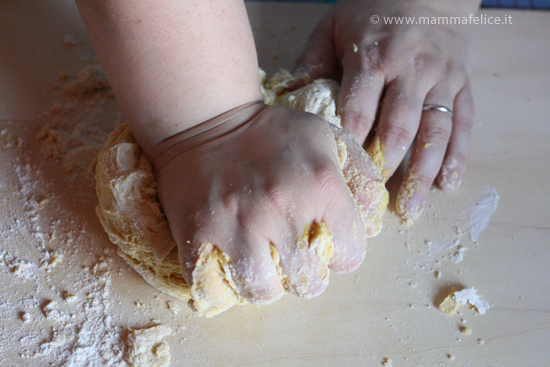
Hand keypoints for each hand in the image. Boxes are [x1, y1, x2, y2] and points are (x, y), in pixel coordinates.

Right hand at [152, 102, 384, 314]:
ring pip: (264, 292)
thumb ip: (358, 173)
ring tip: (262, 261)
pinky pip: (217, 289)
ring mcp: (236, 226)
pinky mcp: (198, 236)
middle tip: (292, 254)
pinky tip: (231, 264)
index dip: (341, 253)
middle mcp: (281, 210)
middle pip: (308, 283)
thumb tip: (374, 214)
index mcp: (321, 186)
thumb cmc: (271, 133)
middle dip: (305, 273)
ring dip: (266, 282)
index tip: (326, 242)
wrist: (206, 120)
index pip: (350, 256)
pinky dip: (225, 284)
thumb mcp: (325, 137)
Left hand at [293, 0, 477, 222]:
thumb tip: (286, 104)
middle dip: (384, 168)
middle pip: (398, 127)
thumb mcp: (333, 29)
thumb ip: (312, 65)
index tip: (339, 176)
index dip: (350, 144)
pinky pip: (463, 124)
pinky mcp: (463, 85)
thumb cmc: (371, 13)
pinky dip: (456, 156)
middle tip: (370, 203)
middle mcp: (411, 69)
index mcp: (374, 56)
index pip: (359, 109)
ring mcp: (441, 79)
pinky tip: (447, 184)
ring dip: (422, 174)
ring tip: (410, 210)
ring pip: (434, 132)